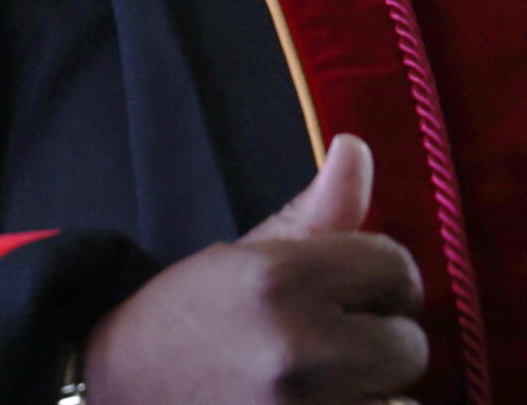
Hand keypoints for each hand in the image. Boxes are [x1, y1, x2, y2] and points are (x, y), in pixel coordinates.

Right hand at [83, 134, 427, 403]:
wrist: (116, 393)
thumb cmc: (186, 323)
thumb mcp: (245, 257)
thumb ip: (316, 210)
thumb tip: (357, 147)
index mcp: (283, 280)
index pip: (396, 268)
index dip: (380, 278)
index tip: (352, 293)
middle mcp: (299, 349)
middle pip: (410, 345)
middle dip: (382, 340)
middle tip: (336, 341)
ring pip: (399, 400)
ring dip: (375, 390)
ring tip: (329, 382)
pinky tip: (323, 403)